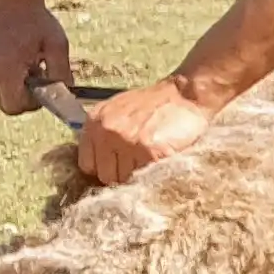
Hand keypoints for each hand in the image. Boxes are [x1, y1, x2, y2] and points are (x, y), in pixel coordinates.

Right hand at [0, 0, 74, 113]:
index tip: (41, 89)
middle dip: (21, 93)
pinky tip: (5, 56)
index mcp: (5, 67)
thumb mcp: (58, 46)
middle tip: (33, 71)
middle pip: (4, 101)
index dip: (30, 103)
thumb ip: (62, 75)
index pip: (13, 106)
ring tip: (20, 60)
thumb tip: (64, 96)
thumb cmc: (36, 21)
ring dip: (9, 83)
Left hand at [72, 76, 221, 186]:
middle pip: (106, 176)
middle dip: (123, 174)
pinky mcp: (151, 151)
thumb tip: (99, 161)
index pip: (87, 165)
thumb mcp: (118, 111)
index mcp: (95, 122)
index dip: (105, 168)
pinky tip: (162, 159)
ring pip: (126, 179)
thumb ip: (104, 132)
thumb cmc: (155, 103)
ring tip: (153, 159)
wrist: (186, 93)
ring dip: (140, 174)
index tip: (119, 166)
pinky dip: (155, 172)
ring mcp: (128, 142)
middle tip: (140, 163)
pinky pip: (147, 176)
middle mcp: (107, 132)